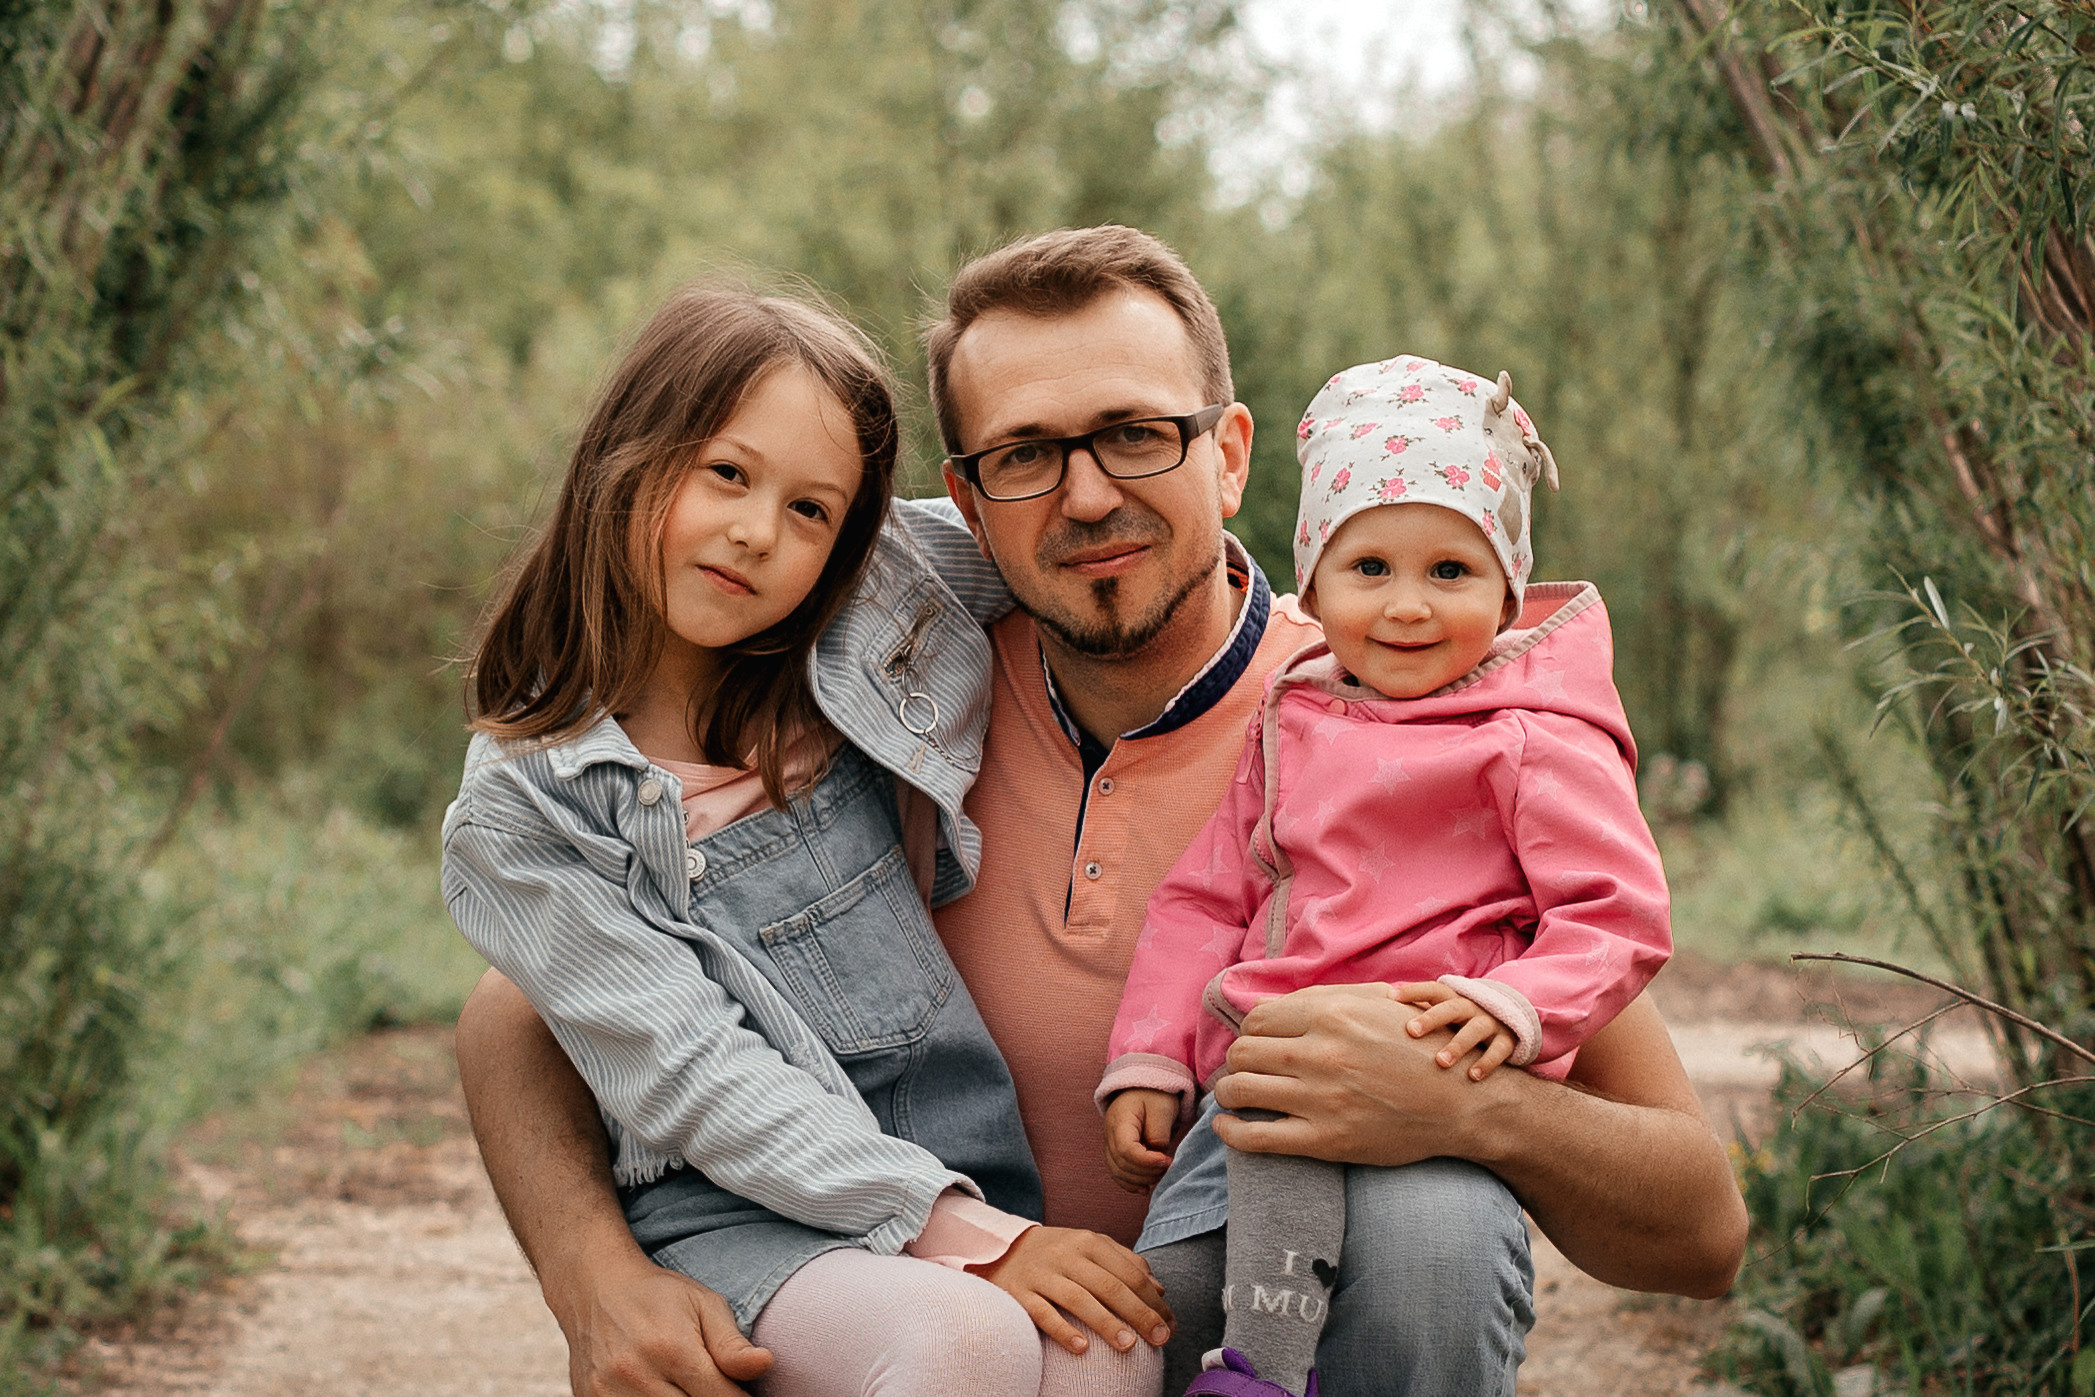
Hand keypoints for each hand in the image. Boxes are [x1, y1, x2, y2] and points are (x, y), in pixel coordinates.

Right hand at [553, 1247, 773, 1395]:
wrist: (594, 1286)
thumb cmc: (658, 1295)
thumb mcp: (703, 1304)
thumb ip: (732, 1343)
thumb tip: (765, 1365)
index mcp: (672, 1349)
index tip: (744, 1391)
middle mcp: (637, 1375)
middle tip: (716, 1386)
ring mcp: (608, 1393)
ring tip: (689, 1385)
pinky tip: (664, 1389)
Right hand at [970, 1225, 1174, 1355]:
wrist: (1002, 1247)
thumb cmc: (1058, 1252)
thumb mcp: (1091, 1247)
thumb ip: (1125, 1263)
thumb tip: (1159, 1290)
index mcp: (1089, 1242)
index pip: (1128, 1272)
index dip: (1152, 1300)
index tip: (1169, 1325)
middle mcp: (1066, 1255)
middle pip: (1108, 1285)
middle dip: (1138, 1314)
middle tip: (1159, 1339)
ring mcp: (1041, 1274)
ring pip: (1078, 1298)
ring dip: (1106, 1323)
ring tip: (1128, 1346)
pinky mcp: (1019, 1293)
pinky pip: (1042, 1313)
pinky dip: (1063, 1330)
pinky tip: (1082, 1348)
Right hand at [1102, 1089, 1177, 1192]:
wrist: (1143, 1086)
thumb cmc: (1155, 1095)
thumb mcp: (1162, 1108)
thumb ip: (1159, 1133)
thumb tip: (1157, 1155)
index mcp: (1120, 1120)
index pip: (1126, 1150)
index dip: (1146, 1161)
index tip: (1166, 1160)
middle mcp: (1109, 1133)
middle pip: (1121, 1163)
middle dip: (1146, 1172)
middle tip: (1167, 1166)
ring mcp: (1109, 1142)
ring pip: (1117, 1171)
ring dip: (1139, 1179)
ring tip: (1160, 1174)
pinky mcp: (1115, 1150)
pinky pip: (1117, 1171)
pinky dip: (1129, 1183)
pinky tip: (1145, 1188)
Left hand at [1211, 982, 1521, 1167]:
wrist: (1461, 1102)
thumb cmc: (1419, 1049)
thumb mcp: (1377, 1006)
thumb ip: (1324, 999)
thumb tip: (1268, 1005)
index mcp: (1330, 1015)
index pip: (1256, 1021)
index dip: (1249, 1034)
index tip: (1257, 1046)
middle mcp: (1319, 1053)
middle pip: (1241, 1053)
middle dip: (1236, 1062)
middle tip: (1246, 1071)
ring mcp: (1319, 1099)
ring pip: (1239, 1090)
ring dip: (1228, 1093)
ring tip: (1234, 1097)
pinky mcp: (1324, 1141)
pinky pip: (1254, 1138)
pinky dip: (1230, 1132)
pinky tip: (1229, 1127)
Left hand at [1393, 981, 1517, 1079]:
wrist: (1509, 1023)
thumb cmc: (1461, 1022)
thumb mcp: (1445, 1013)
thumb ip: (1419, 1013)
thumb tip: (1379, 1013)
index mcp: (1452, 999)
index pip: (1432, 990)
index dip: (1412, 991)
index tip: (1391, 996)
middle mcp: (1471, 1008)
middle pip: (1451, 1008)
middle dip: (1431, 1019)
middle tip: (1411, 1031)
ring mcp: (1490, 1023)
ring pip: (1474, 1030)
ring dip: (1457, 1045)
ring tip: (1441, 1062)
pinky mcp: (1507, 1041)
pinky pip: (1498, 1051)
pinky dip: (1487, 1063)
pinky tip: (1472, 1076)